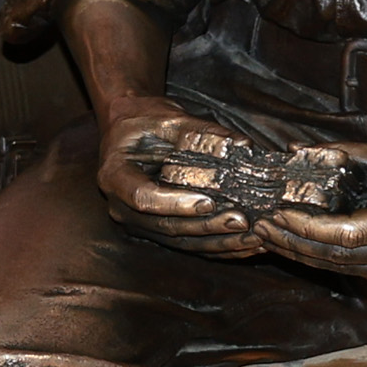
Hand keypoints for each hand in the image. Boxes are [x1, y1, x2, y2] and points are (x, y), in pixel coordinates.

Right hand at [96, 98, 281, 260]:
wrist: (128, 128)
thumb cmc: (144, 120)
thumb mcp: (169, 119)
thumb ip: (202, 133)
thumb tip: (243, 145)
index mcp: (114, 175)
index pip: (143, 197)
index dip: (176, 203)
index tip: (209, 201)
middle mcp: (121, 206)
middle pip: (165, 226)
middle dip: (206, 226)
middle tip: (242, 221)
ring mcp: (138, 223)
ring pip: (179, 241)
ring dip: (218, 242)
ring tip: (251, 238)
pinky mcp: (155, 230)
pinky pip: (187, 244)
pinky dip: (217, 247)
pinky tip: (244, 246)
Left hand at [251, 137, 366, 294]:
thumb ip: (345, 155)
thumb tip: (295, 152)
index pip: (346, 236)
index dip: (305, 229)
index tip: (274, 215)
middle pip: (340, 259)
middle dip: (295, 244)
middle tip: (260, 227)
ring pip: (346, 270)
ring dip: (305, 255)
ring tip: (272, 236)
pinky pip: (360, 273)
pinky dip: (327, 260)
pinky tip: (301, 245)